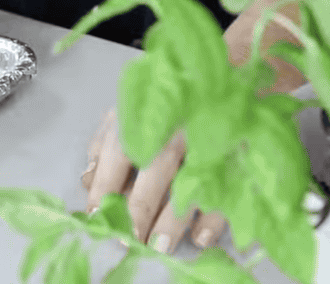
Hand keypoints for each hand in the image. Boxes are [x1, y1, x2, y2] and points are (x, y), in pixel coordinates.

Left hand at [82, 109, 227, 253]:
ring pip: (193, 180)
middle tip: (128, 239)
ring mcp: (212, 139)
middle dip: (140, 206)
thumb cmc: (164, 103)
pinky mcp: (241, 154)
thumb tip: (88, 180)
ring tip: (158, 246)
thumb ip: (105, 144)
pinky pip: (231, 188)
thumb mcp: (128, 112)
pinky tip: (200, 238)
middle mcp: (178, 125)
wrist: (224, 81)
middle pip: (157, 167)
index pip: (119, 150)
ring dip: (174, 218)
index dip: (105, 184)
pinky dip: (215, 216)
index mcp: (146, 113)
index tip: (95, 215)